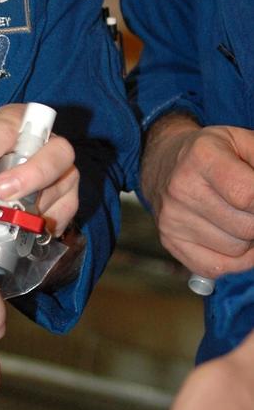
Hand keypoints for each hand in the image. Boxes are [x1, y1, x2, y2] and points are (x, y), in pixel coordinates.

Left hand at [0, 103, 78, 235]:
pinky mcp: (68, 193)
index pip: (0, 132)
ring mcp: (62, 167)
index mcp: (12, 123)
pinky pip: (69, 207)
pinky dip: (52, 219)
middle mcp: (44, 140)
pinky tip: (33, 230)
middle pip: (54, 150)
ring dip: (42, 198)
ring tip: (18, 216)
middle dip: (30, 172)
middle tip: (1, 191)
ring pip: (66, 178)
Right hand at [142, 117, 253, 278]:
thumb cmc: (214, 153)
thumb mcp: (242, 142)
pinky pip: (217, 267)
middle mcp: (181, 188)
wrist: (164, 162)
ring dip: (247, 239)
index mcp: (202, 157)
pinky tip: (232, 238)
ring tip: (239, 217)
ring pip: (235, 250)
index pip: (248, 195)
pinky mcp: (170, 241)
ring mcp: (172, 219)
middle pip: (245, 227)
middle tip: (251, 208)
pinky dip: (235, 259)